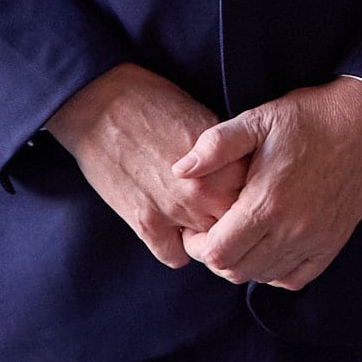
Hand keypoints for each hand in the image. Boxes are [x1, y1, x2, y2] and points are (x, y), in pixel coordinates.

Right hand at [45, 63, 234, 267]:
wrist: (101, 106)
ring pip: (210, 245)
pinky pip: (174, 256)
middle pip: (238, 226)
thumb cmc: (155, 104)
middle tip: (223, 211)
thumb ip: (230, 157)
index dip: (254, 198)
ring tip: (198, 221)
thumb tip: (248, 178)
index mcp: (225, 164)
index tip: (247, 195)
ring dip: (206, 236)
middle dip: (234, 221)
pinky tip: (173, 232)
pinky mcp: (144, 224)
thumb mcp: (207, 121)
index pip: (259, 200)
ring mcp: (174, 211)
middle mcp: (205, 192)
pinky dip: (176, 249)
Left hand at [173, 78, 361, 290]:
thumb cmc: (311, 116)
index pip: (216, 253)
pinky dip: (275, 271)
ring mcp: (316, 239)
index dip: (196, 246)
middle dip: (216, 256)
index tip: (195, 228)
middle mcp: (293, 229)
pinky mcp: (333, 242)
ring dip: (243, 263)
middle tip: (213, 231)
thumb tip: (179, 170)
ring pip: (264, 276)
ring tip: (239, 236)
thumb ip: (215, 145)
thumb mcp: (258, 120)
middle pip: (236, 271)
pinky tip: (269, 247)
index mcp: (267, 202)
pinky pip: (295, 278)